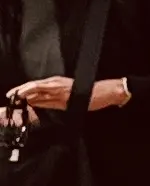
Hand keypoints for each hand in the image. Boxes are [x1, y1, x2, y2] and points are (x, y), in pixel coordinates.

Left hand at [10, 72, 126, 110]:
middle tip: (10, 96)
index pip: (35, 86)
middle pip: (33, 86)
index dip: (23, 90)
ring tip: (14, 96)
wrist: (103, 92)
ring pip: (37, 89)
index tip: (13, 95)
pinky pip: (46, 96)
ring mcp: (59, 90)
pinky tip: (28, 98)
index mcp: (56, 83)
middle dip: (20, 91)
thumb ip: (52, 98)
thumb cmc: (88, 93)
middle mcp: (55, 84)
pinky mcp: (63, 96)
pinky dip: (35, 97)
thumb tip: (37, 103)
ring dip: (25, 93)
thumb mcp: (68, 94)